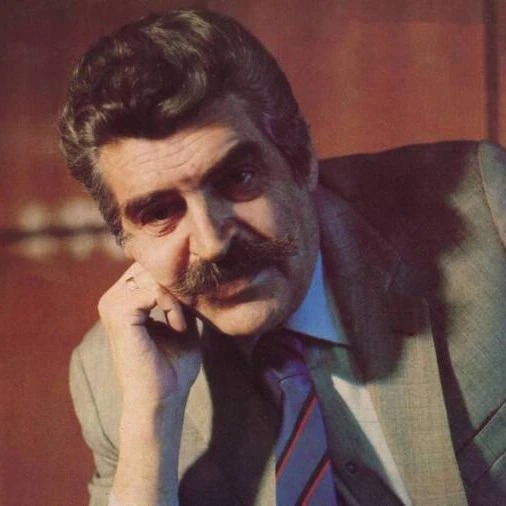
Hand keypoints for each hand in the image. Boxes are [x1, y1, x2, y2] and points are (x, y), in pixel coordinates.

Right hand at [98, 262, 200, 408]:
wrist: (162, 400)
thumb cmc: (172, 369)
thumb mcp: (182, 324)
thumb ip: (182, 299)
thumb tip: (196, 275)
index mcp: (124, 300)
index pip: (150, 267)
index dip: (177, 280)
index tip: (192, 307)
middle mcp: (113, 298)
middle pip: (151, 266)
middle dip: (177, 286)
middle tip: (188, 315)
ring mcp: (111, 304)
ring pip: (154, 276)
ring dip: (176, 298)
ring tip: (182, 325)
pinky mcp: (118, 314)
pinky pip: (153, 290)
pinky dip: (172, 306)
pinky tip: (178, 327)